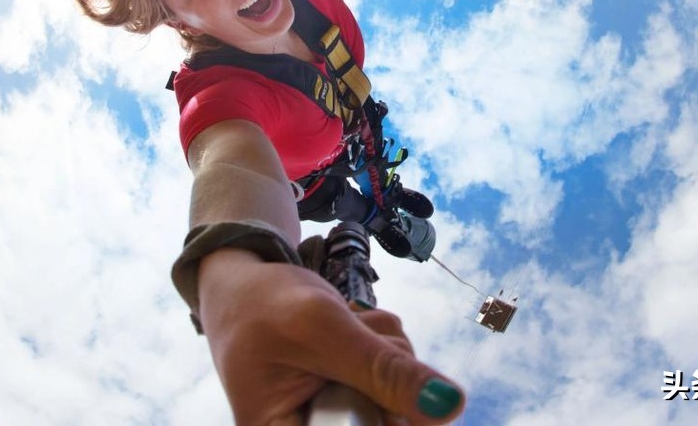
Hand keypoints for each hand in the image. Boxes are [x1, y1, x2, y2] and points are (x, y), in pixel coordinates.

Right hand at [199, 249, 464, 425]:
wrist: (247, 285)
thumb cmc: (263, 306)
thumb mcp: (322, 329)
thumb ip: (382, 370)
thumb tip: (450, 405)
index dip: (390, 416)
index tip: (380, 385)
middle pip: (395, 423)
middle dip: (390, 377)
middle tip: (357, 336)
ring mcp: (341, 420)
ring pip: (405, 400)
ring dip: (389, 355)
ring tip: (347, 329)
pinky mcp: (357, 400)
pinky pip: (400, 381)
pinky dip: (387, 349)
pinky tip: (355, 331)